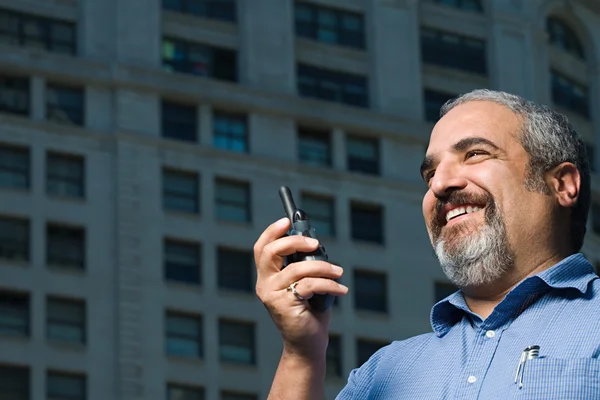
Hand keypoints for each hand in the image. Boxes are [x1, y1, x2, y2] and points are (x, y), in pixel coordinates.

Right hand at [254, 217, 347, 359]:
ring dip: (323, 267)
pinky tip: (340, 289)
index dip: (272, 232)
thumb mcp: (305, 283)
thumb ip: (305, 264)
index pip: (261, 248)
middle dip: (295, 242)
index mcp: (267, 276)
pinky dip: (329, 284)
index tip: (287, 221)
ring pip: (296, 269)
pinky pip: (309, 285)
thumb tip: (315, 244)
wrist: (308, 344)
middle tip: (315, 244)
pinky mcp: (284, 305)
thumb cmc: (309, 312)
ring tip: (338, 272)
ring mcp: (272, 295)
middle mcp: (264, 284)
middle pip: (271, 252)